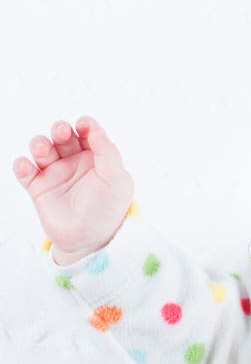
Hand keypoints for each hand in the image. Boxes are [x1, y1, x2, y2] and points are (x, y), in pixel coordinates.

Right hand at [13, 116, 134, 265]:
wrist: (90, 238)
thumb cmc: (108, 208)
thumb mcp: (116, 179)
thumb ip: (108, 152)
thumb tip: (94, 128)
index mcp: (96, 156)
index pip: (88, 133)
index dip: (86, 125)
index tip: (84, 125)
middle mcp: (74, 161)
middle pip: (62, 135)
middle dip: (60, 129)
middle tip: (62, 133)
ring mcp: (55, 172)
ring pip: (42, 149)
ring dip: (39, 144)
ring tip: (43, 150)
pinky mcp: (37, 186)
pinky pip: (24, 170)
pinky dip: (22, 165)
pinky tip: (27, 166)